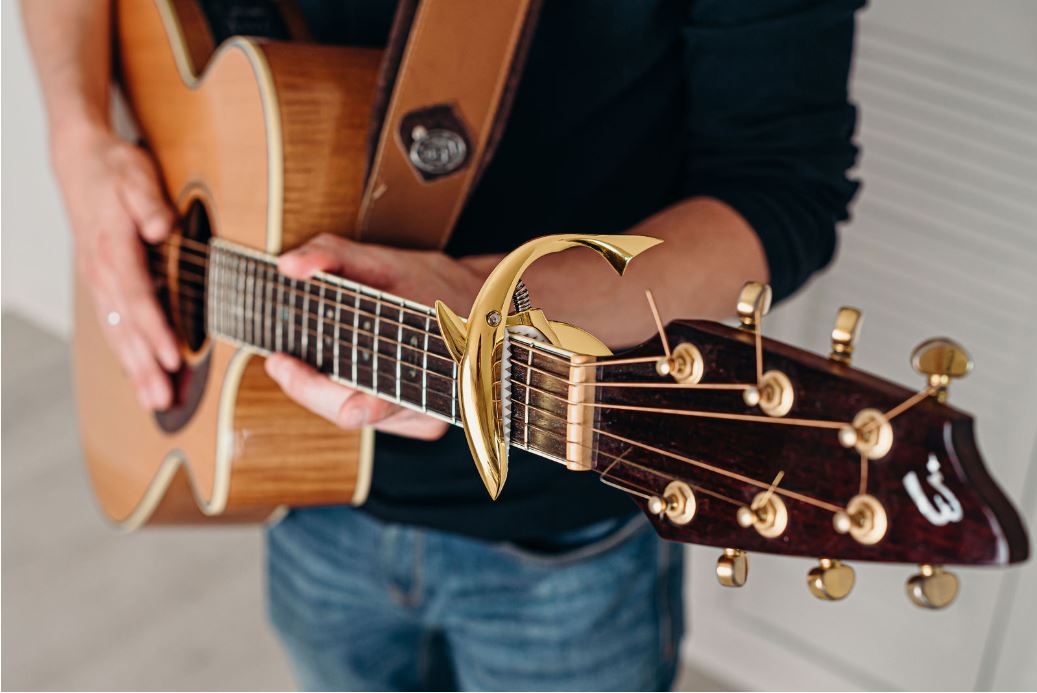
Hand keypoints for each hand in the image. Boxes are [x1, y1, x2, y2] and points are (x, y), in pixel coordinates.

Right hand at [53, 125, 179, 409]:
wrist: (80, 161)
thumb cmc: (115, 168)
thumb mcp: (136, 174)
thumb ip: (150, 202)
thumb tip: (163, 226)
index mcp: (114, 248)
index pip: (137, 296)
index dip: (156, 329)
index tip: (174, 356)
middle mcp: (102, 272)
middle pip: (125, 327)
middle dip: (145, 366)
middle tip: (164, 400)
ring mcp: (98, 282)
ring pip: (117, 334)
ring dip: (135, 370)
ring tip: (155, 402)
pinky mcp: (101, 286)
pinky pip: (113, 326)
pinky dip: (126, 355)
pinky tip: (139, 377)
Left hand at [264, 234, 494, 440]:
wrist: (487, 308)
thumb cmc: (436, 284)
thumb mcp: (386, 260)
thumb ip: (334, 254)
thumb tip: (288, 266)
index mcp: (426, 367)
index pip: (374, 401)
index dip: (344, 400)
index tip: (323, 392)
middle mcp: (429, 406)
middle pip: (348, 410)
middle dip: (307, 387)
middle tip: (279, 361)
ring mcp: (426, 421)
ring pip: (356, 415)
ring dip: (324, 391)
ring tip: (299, 362)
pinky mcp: (421, 424)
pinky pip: (370, 416)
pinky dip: (347, 394)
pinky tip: (338, 371)